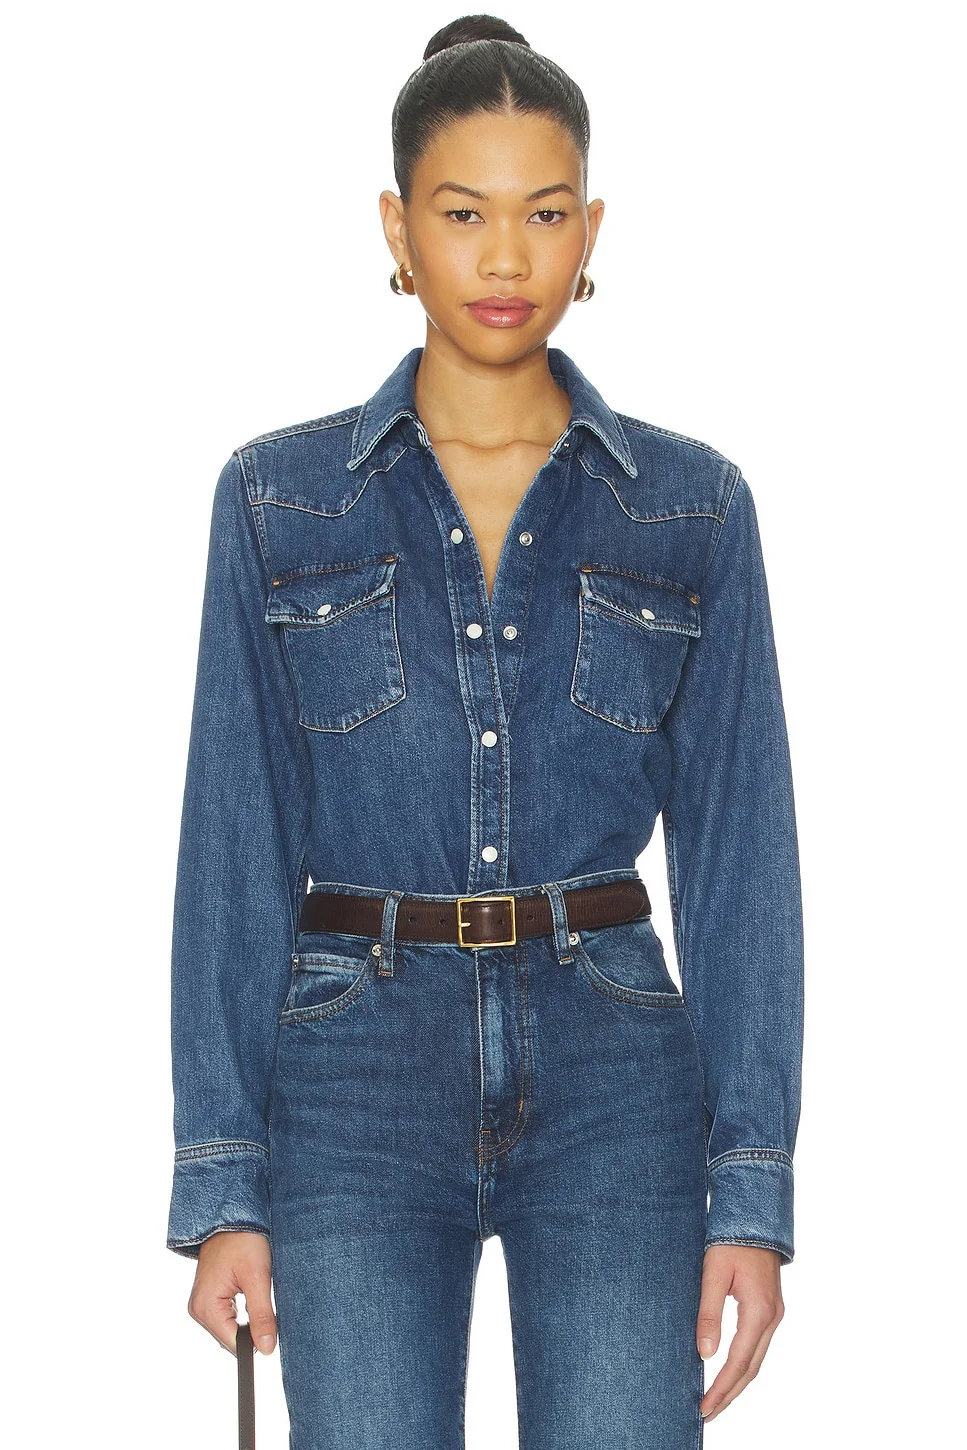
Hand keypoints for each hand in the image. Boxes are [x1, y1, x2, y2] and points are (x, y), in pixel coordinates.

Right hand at [187, 1230, 276, 1357]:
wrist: (232, 1216)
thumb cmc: (242, 1239)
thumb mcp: (258, 1277)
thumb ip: (261, 1315)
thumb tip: (266, 1349)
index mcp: (206, 1307)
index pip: (233, 1344)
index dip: (255, 1342)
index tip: (273, 1332)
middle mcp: (199, 1309)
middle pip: (231, 1338)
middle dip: (251, 1329)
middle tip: (267, 1305)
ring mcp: (202, 1303)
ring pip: (231, 1328)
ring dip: (247, 1319)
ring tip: (256, 1294)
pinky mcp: (210, 1297)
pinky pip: (228, 1316)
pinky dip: (242, 1311)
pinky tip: (249, 1294)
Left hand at [696, 1244, 784, 1420]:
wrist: (754, 1215)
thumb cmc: (731, 1240)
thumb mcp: (713, 1274)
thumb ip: (708, 1314)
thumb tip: (705, 1354)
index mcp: (759, 1311)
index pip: (739, 1362)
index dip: (721, 1388)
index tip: (705, 1407)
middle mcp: (772, 1318)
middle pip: (751, 1368)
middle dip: (730, 1394)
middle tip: (707, 1413)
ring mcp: (774, 1314)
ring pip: (756, 1359)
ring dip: (737, 1382)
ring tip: (716, 1400)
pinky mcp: (769, 1308)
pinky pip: (757, 1345)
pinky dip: (743, 1364)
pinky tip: (729, 1371)